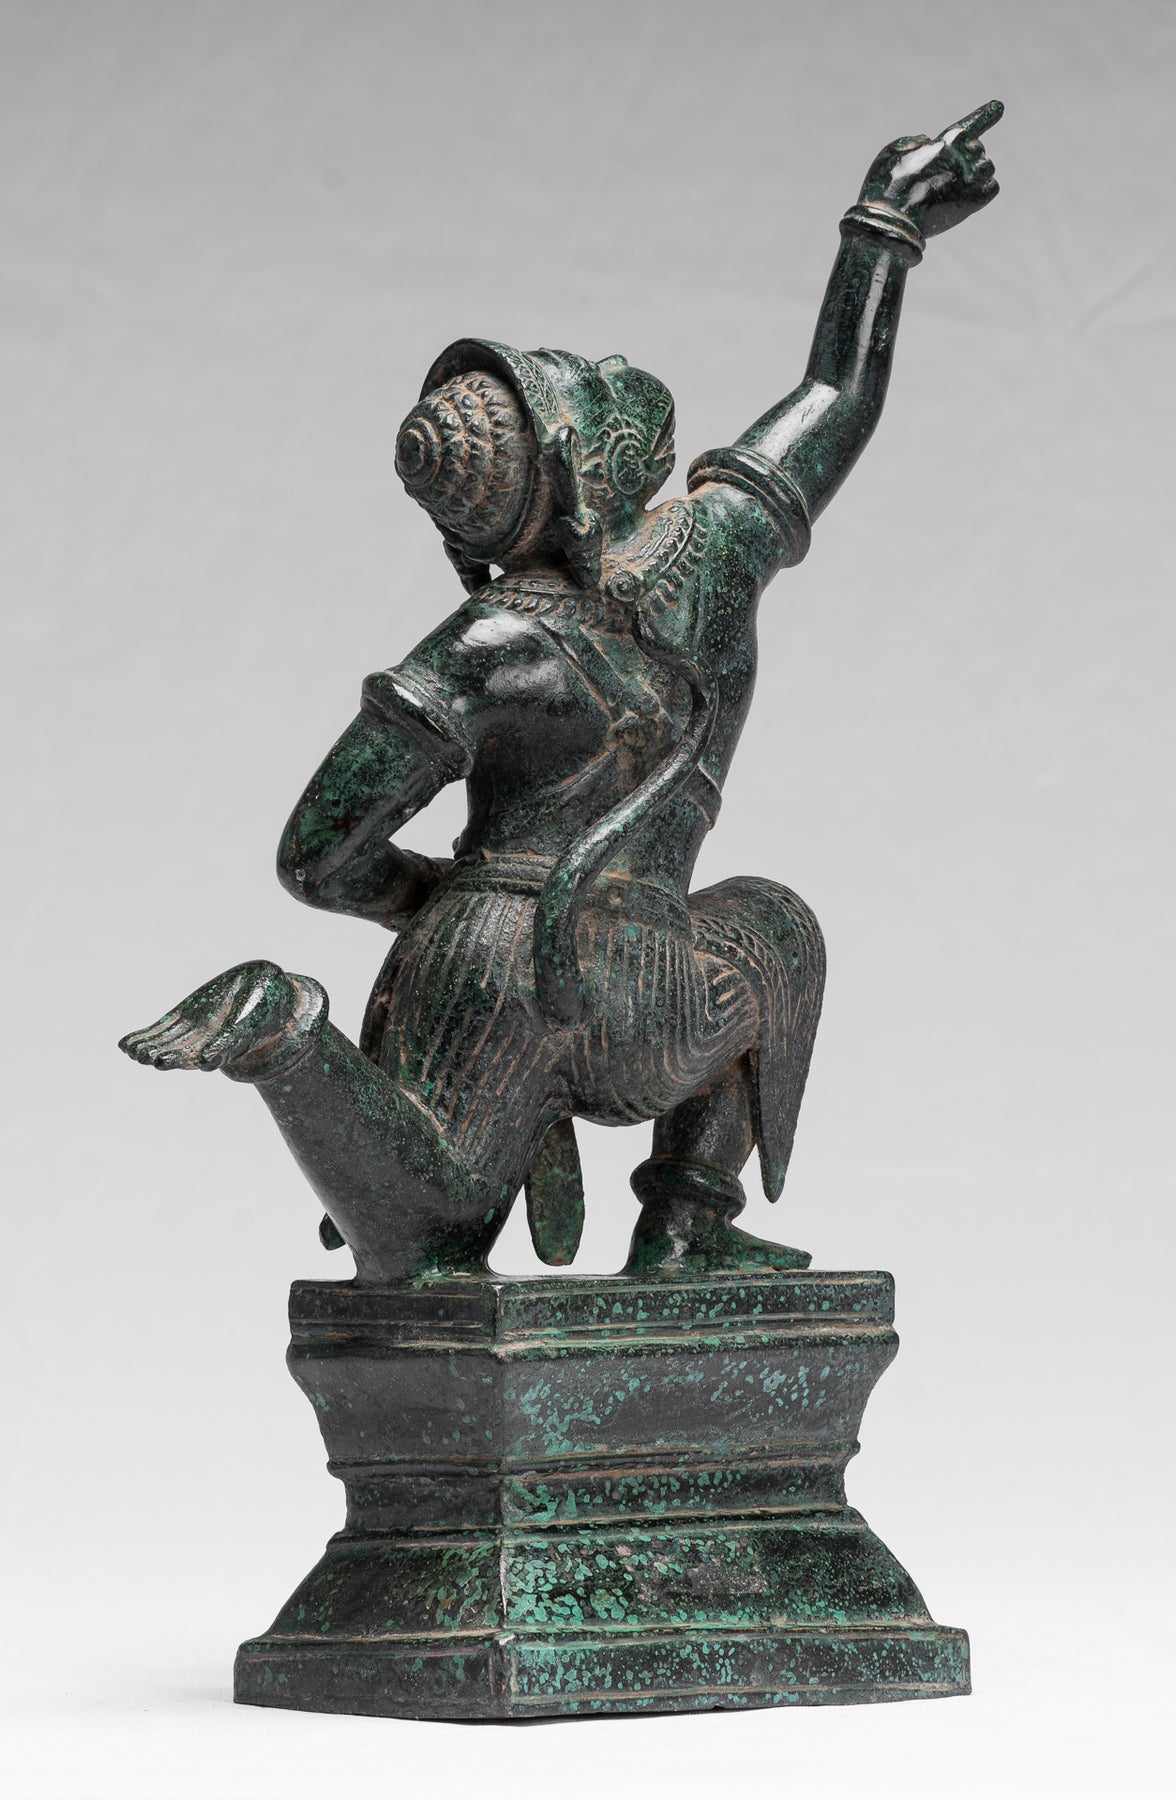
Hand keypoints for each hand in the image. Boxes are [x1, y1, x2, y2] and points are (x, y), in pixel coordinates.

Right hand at [859, 99, 1002, 238]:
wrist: (892, 224)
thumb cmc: (887, 187)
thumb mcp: (893, 151)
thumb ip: (914, 141)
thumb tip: (928, 141)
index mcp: (946, 143)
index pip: (971, 124)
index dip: (986, 114)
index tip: (999, 106)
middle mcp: (963, 159)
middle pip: (977, 148)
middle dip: (965, 155)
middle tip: (946, 172)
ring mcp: (971, 181)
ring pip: (987, 168)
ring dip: (975, 173)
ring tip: (954, 186)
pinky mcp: (976, 202)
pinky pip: (992, 187)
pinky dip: (982, 189)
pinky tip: (966, 195)